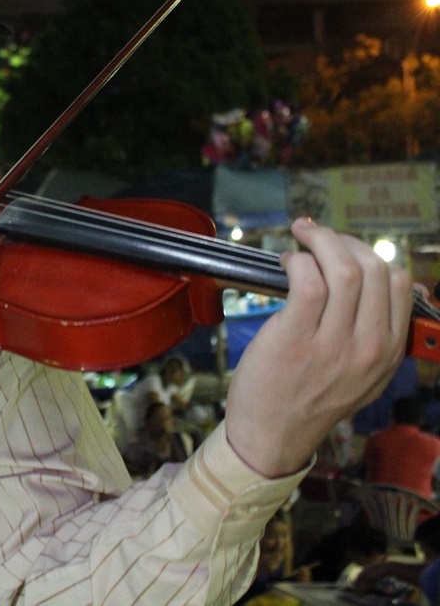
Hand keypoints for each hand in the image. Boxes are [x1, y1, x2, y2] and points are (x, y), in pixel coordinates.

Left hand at [224, 218, 411, 477]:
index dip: (370, 254)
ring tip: (301, 240)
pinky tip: (286, 264)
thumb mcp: (365, 375)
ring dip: (320, 242)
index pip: (399, 284)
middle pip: (375, 269)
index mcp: (388, 351)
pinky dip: (298, 261)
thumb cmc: (310, 398)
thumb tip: (400, 288)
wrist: (272, 435)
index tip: (345, 249)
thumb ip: (381, 334)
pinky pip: (308, 282)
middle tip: (317, 238)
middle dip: (344, 241)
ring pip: (343, 269)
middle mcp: (368, 346)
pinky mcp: (294, 339)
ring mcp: (333, 343)